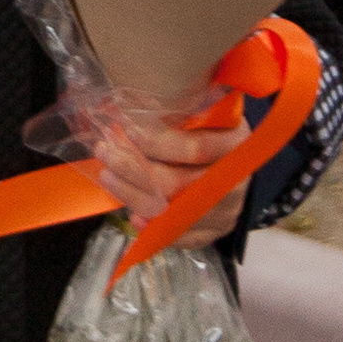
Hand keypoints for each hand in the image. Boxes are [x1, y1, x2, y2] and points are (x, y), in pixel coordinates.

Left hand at [90, 95, 253, 245]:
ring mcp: (226, 210)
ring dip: (133, 196)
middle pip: (177, 183)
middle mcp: (235, 180)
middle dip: (133, 168)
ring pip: (172, 212)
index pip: (195, 148)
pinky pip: (180, 237)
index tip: (128, 130)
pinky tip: (133, 216)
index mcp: (235, 144)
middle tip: (105, 152)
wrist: (236, 165)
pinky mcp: (215, 230)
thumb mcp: (207, 114)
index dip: (159, 142)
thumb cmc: (213, 133)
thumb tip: (129, 104)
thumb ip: (179, 112)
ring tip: (107, 176)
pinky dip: (153, 229)